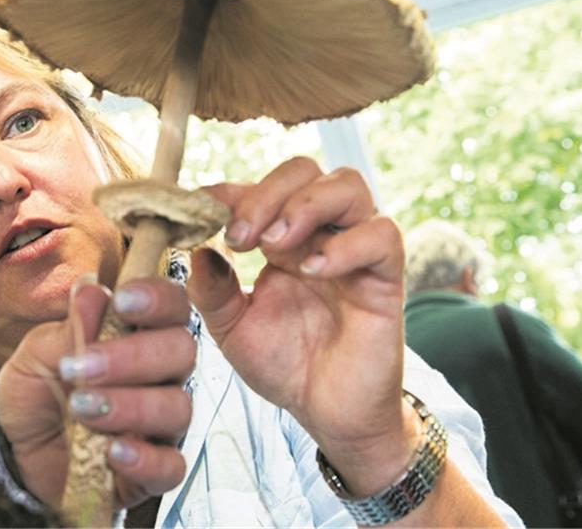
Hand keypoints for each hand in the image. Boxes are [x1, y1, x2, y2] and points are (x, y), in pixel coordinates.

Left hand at [0, 277, 193, 510]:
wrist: (15, 449)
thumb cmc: (36, 390)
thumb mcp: (38, 354)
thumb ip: (69, 328)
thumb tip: (92, 289)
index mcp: (138, 334)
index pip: (172, 305)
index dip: (158, 298)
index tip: (123, 301)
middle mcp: (159, 375)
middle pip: (181, 351)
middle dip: (133, 356)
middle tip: (81, 368)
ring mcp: (160, 423)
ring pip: (177, 407)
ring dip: (130, 405)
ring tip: (80, 409)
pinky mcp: (153, 469)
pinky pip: (171, 466)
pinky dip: (145, 459)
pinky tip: (112, 453)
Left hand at [187, 157, 416, 495]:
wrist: (327, 412)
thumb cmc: (283, 364)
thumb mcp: (230, 328)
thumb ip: (210, 290)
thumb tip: (196, 250)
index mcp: (280, 237)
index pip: (261, 188)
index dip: (231, 192)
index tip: (200, 210)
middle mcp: (319, 233)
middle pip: (305, 170)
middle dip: (267, 194)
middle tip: (239, 236)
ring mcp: (355, 250)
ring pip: (348, 185)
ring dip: (305, 206)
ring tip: (274, 247)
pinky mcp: (386, 277)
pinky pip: (382, 235)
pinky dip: (346, 244)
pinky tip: (314, 270)